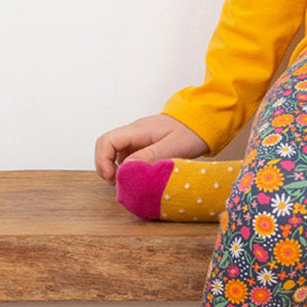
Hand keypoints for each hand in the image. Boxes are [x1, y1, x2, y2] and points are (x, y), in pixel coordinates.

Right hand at [94, 114, 208, 182]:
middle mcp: (135, 132)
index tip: (112, 178)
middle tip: (118, 183)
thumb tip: (127, 168)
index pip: (107, 141)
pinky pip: (128, 155)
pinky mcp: (144, 144)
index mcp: (139, 130)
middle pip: (106, 146)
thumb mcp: (173, 147)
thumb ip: (150, 156)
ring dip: (116, 168)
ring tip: (128, 182)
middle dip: (106, 166)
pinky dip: (127, 167)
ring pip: (116, 152)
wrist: (204, 122)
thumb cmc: (192, 132)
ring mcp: (138, 137)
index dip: (103, 160)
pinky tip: (137, 176)